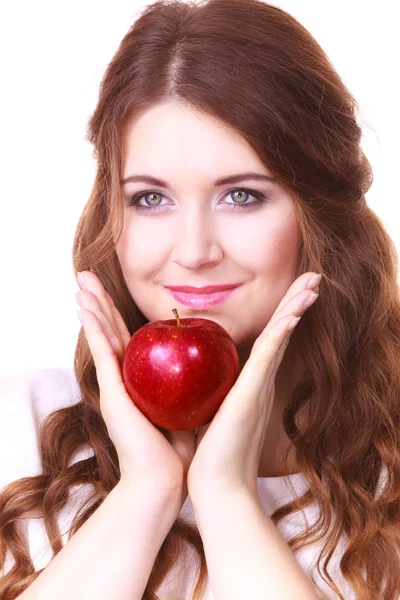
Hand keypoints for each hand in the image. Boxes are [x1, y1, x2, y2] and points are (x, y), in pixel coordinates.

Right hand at [75, 270, 196, 503]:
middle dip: (99, 301)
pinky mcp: (112, 394)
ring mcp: (114, 386)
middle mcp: (122, 379)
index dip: (119, 312)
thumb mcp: (185, 404)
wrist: (165, 478)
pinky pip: (103, 354)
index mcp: (137, 380)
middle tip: (86, 274)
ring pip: (101, 336)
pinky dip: (94, 330)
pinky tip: (86, 309)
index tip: (113, 289)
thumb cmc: (179, 446)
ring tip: (81, 281)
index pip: (128, 337)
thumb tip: (209, 363)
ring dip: (91, 307)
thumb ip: (190, 382)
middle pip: (110, 330)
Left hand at [186, 271, 320, 501]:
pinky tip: (292, 313)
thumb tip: (198, 380)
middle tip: (313, 277)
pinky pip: (268, 357)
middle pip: (281, 332)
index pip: (269, 340)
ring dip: (295, 308)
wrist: (217, 488)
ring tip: (312, 282)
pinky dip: (281, 333)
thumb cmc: (209, 454)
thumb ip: (211, 392)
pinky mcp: (253, 395)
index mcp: (251, 384)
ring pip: (280, 338)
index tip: (294, 292)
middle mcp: (261, 382)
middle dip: (297, 302)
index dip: (282, 314)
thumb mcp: (209, 412)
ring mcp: (260, 387)